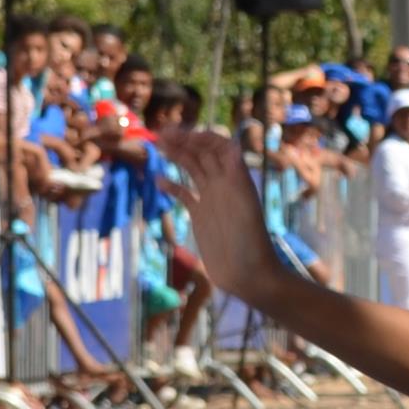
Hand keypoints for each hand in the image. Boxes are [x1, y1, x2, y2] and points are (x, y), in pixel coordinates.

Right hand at [151, 127, 280, 298]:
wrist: (248, 274)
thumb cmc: (251, 243)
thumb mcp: (246, 206)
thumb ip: (237, 177)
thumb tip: (231, 146)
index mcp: (236, 178)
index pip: (219, 146)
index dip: (201, 137)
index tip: (181, 136)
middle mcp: (224, 184)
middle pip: (202, 154)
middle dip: (183, 141)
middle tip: (160, 134)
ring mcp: (211, 199)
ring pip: (192, 169)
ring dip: (176, 155)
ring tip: (157, 145)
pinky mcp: (201, 216)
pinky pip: (185, 194)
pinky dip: (172, 185)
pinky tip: (158, 180)